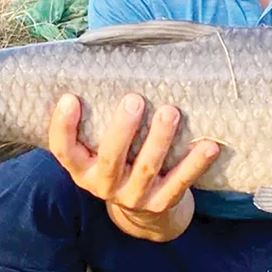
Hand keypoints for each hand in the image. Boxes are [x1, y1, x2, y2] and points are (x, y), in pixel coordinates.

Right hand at [47, 92, 219, 241]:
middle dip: (122, 129)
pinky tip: (208, 145)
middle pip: (110, 158)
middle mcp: (103, 185)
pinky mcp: (161, 203)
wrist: (140, 212)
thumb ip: (95, 119)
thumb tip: (102, 59)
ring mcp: (133, 196)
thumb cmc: (117, 160)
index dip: (63, 127)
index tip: (70, 98)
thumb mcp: (96, 147)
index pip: (63, 150)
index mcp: (81, 168)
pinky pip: (179, 182)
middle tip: (134, 99)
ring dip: (159, 139)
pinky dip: (195, 164)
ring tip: (170, 112)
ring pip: (146, 168)